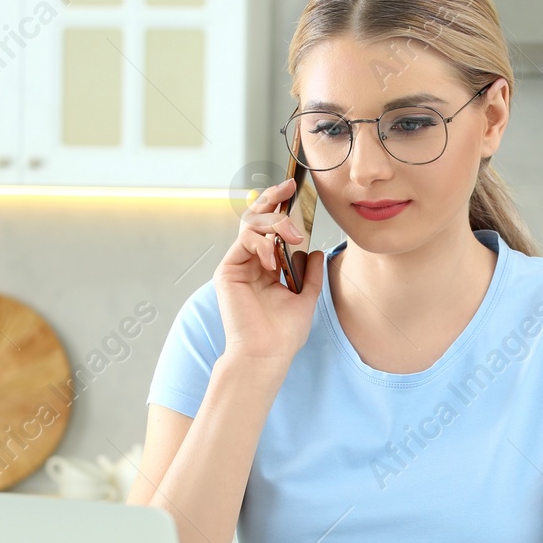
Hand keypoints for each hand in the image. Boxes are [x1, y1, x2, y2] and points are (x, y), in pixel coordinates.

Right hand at [213, 178, 324, 368]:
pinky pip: (244, 241)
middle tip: (290, 190)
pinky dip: (261, 243)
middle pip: (256, 217)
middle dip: (273, 200)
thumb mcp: (305, 298)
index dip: (279, 204)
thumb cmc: (284, 333)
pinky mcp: (227, 271)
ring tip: (292, 235)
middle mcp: (250, 261)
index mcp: (267, 265)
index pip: (271, 227)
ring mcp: (237, 264)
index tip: (294, 187)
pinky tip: (273, 259)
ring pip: (250, 224)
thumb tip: (314, 251)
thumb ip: (310, 275)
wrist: (266, 354)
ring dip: (274, 223)